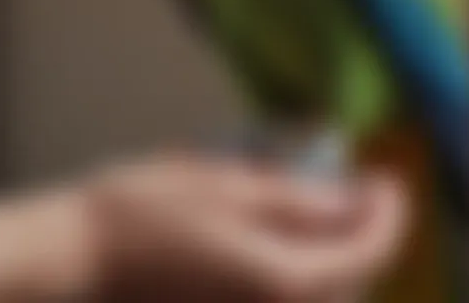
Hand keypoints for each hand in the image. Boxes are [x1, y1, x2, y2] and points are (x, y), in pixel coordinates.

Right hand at [89, 156, 408, 301]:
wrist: (78, 262)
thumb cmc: (147, 211)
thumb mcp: (227, 186)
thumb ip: (297, 199)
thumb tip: (355, 198)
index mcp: (285, 280)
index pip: (368, 252)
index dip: (389, 213)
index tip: (390, 177)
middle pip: (353, 279)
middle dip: (367, 234)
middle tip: (361, 188)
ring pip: (324, 293)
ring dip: (340, 253)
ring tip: (328, 208)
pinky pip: (289, 295)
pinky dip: (308, 269)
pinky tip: (289, 236)